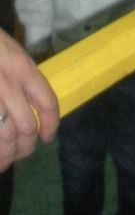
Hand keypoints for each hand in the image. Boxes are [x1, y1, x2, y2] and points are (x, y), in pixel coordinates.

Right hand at [0, 29, 58, 169]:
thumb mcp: (8, 50)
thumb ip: (19, 74)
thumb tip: (28, 104)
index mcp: (21, 67)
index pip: (46, 100)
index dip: (50, 123)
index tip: (47, 136)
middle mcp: (6, 83)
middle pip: (25, 126)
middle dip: (25, 147)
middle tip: (20, 154)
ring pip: (4, 136)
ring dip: (5, 156)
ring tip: (2, 163)